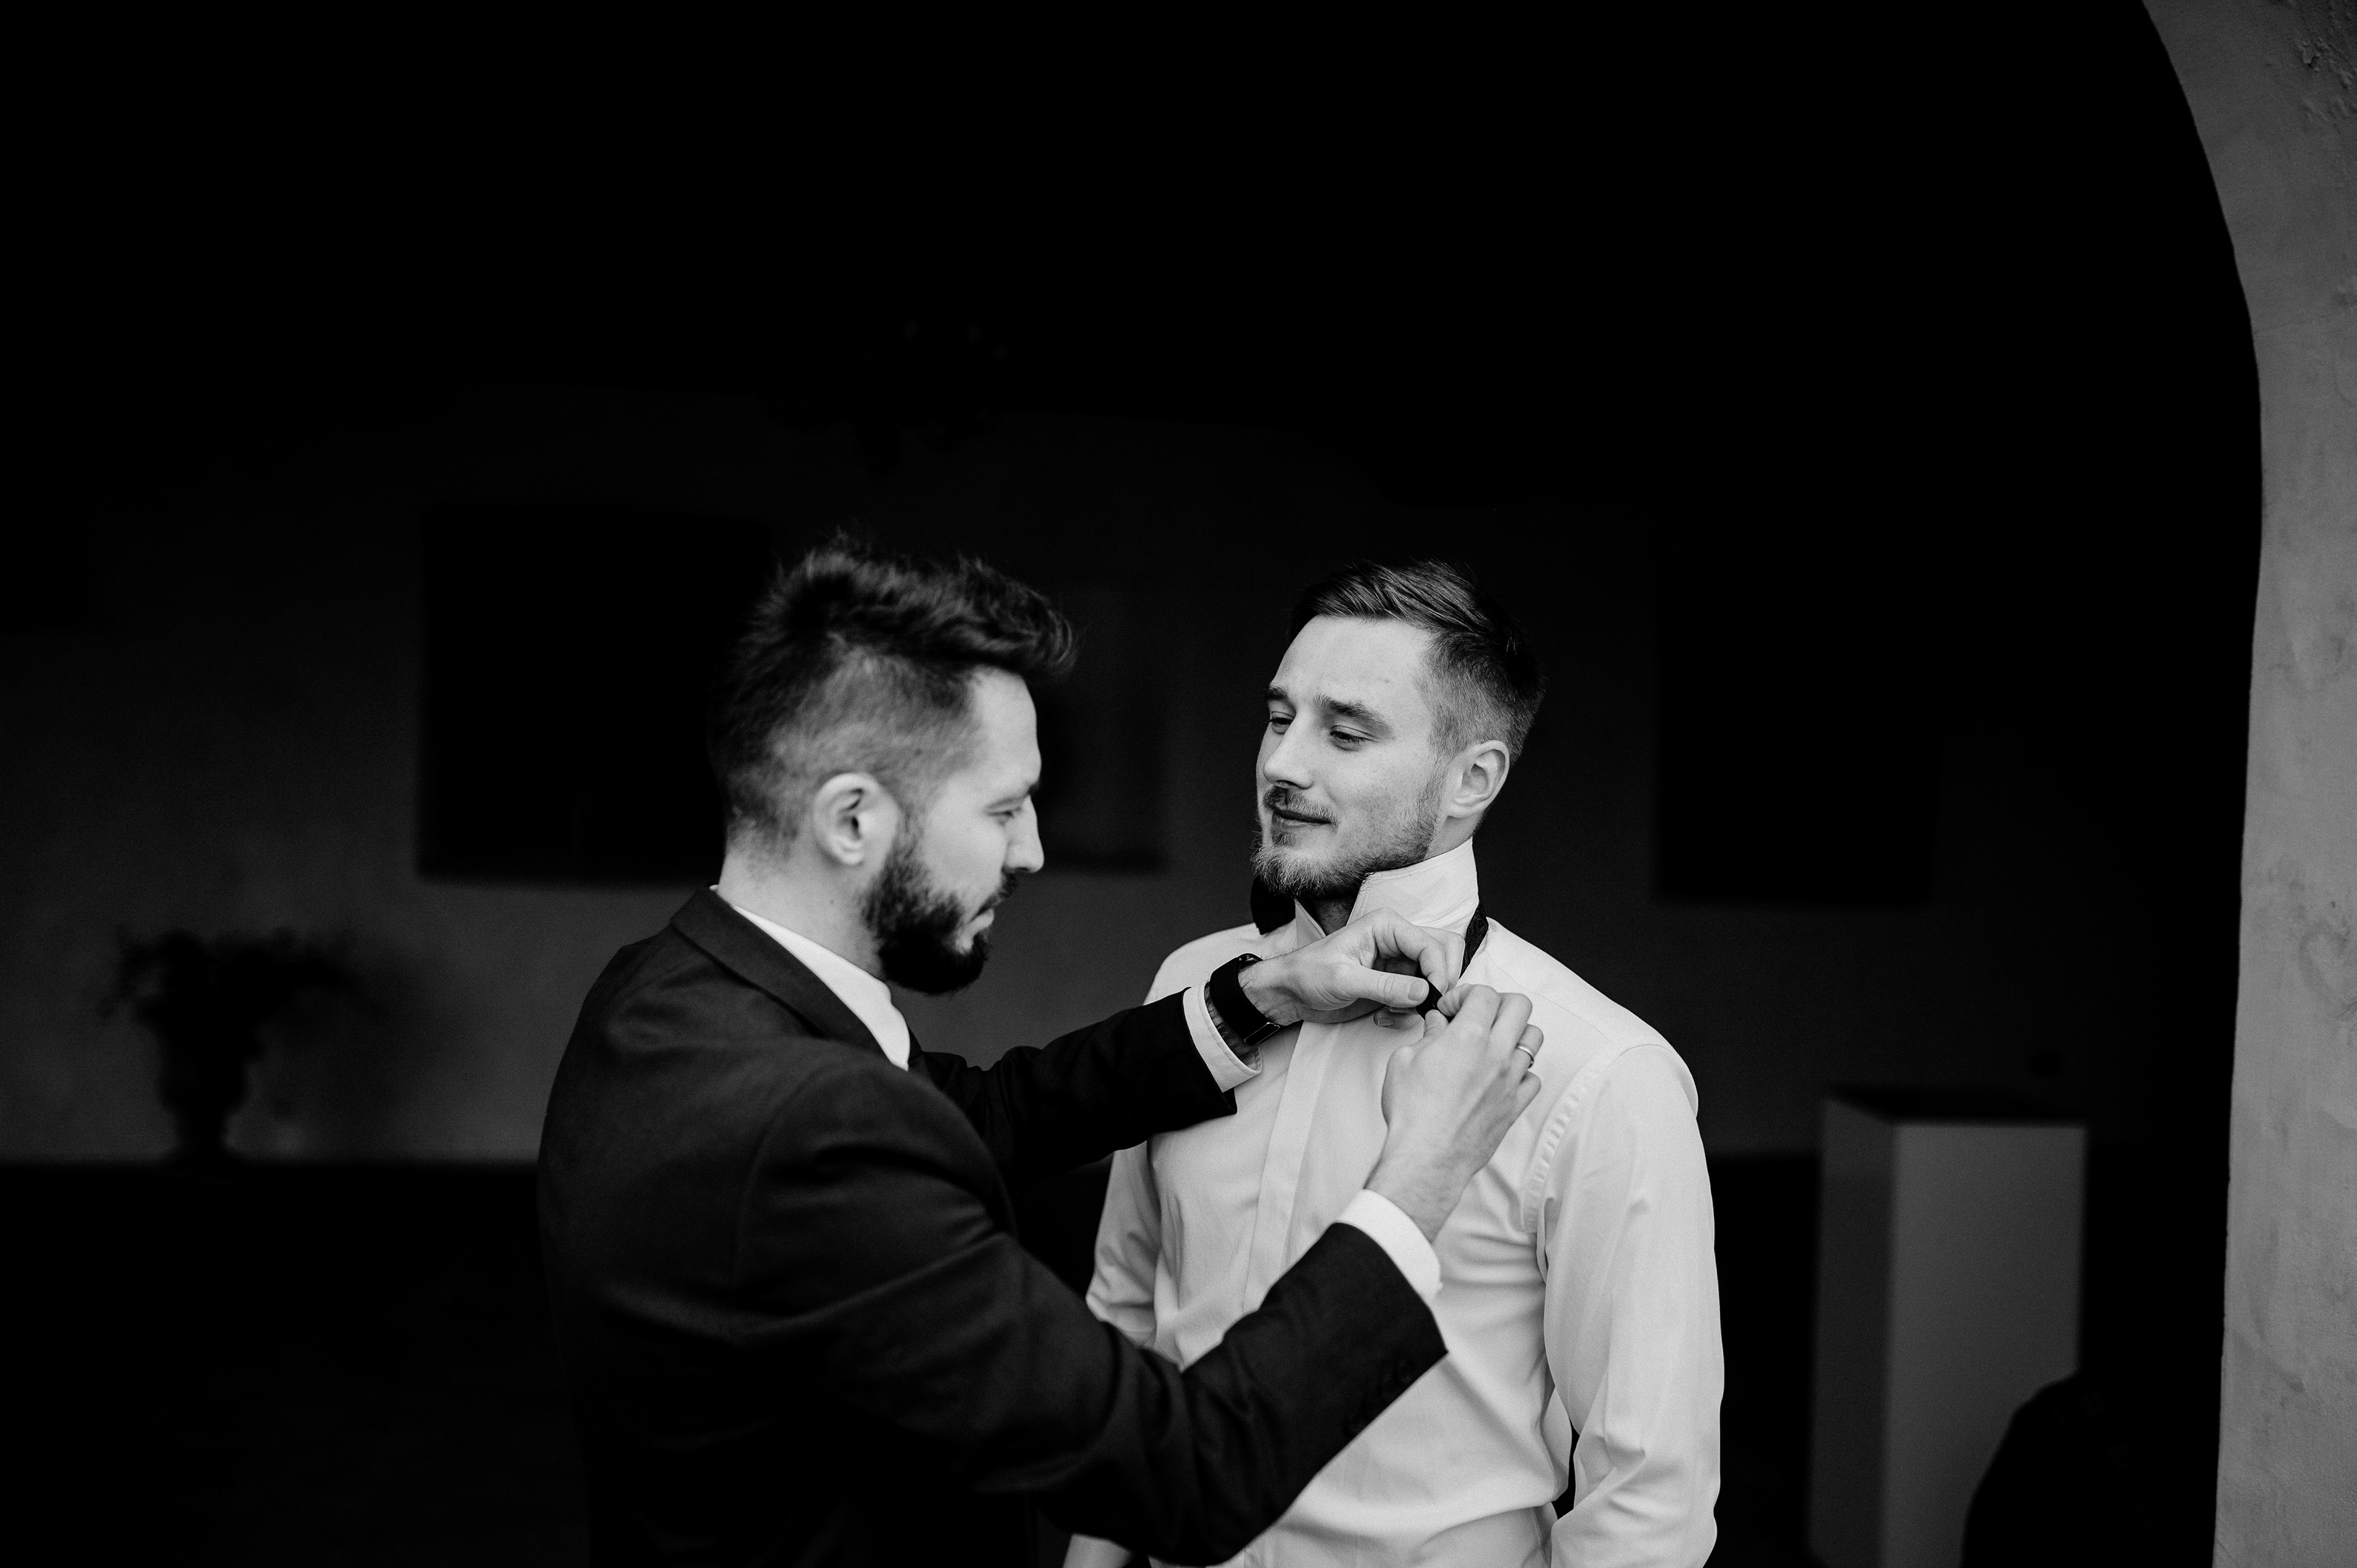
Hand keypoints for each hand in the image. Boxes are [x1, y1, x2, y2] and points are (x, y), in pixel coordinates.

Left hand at [1235, 909, 1464, 1028]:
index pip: (1431, 944)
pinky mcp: (1397, 984)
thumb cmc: (1309, 974)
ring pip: (1436, 977)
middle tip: (1426, 1007)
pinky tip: (1385, 1018)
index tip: (1433, 998)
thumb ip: (1385, 986)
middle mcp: (1398, 940)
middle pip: (1445, 953)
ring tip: (1395, 1014)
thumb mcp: (1344, 980)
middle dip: (1440, 982)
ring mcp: (1400, 962)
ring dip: (1424, 1000)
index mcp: (1386, 926)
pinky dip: (1410, 1012)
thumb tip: (1424, 992)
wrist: (1292, 992)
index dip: (1439, 971)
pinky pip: (1421, 997)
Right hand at [1365, 987, 1543, 1238]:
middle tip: (1478, 1015)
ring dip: (1515, 1032)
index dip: (1465, 995)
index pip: (1485, 994)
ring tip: (1493, 1042)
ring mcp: (1510, 1080)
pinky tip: (1499, 1075)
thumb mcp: (1404, 1061)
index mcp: (1468, 1037)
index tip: (1451, 1010)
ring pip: (1534, 1038)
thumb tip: (1437, 1024)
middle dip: (1498, 1003)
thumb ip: (1427, 1036)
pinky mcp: (1515, 1105)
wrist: (1427, 1157)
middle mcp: (1496, 1054)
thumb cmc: (1412, 1113)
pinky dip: (1521, 1071)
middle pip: (1520, 1006)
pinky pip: (1533, 1078)